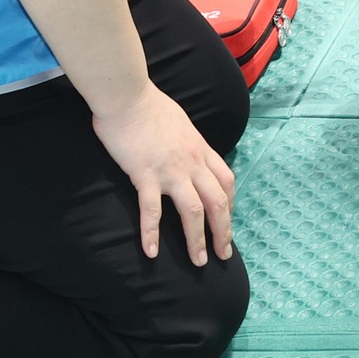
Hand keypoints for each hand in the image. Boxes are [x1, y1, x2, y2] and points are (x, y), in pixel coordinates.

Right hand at [93, 79, 234, 263]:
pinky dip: (151, 233)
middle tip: (224, 255)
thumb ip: (187, 142)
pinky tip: (150, 253)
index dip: (230, 205)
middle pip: (218, 201)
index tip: (227, 223)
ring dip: (197, 239)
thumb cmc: (150, 106)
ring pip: (193, 210)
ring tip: (199, 261)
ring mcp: (170, 170)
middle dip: (224, 231)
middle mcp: (192, 162)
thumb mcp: (181, 124)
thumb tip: (187, 151)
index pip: (226, 181)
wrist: (128, 95)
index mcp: (201, 149)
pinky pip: (152, 210)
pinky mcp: (145, 175)